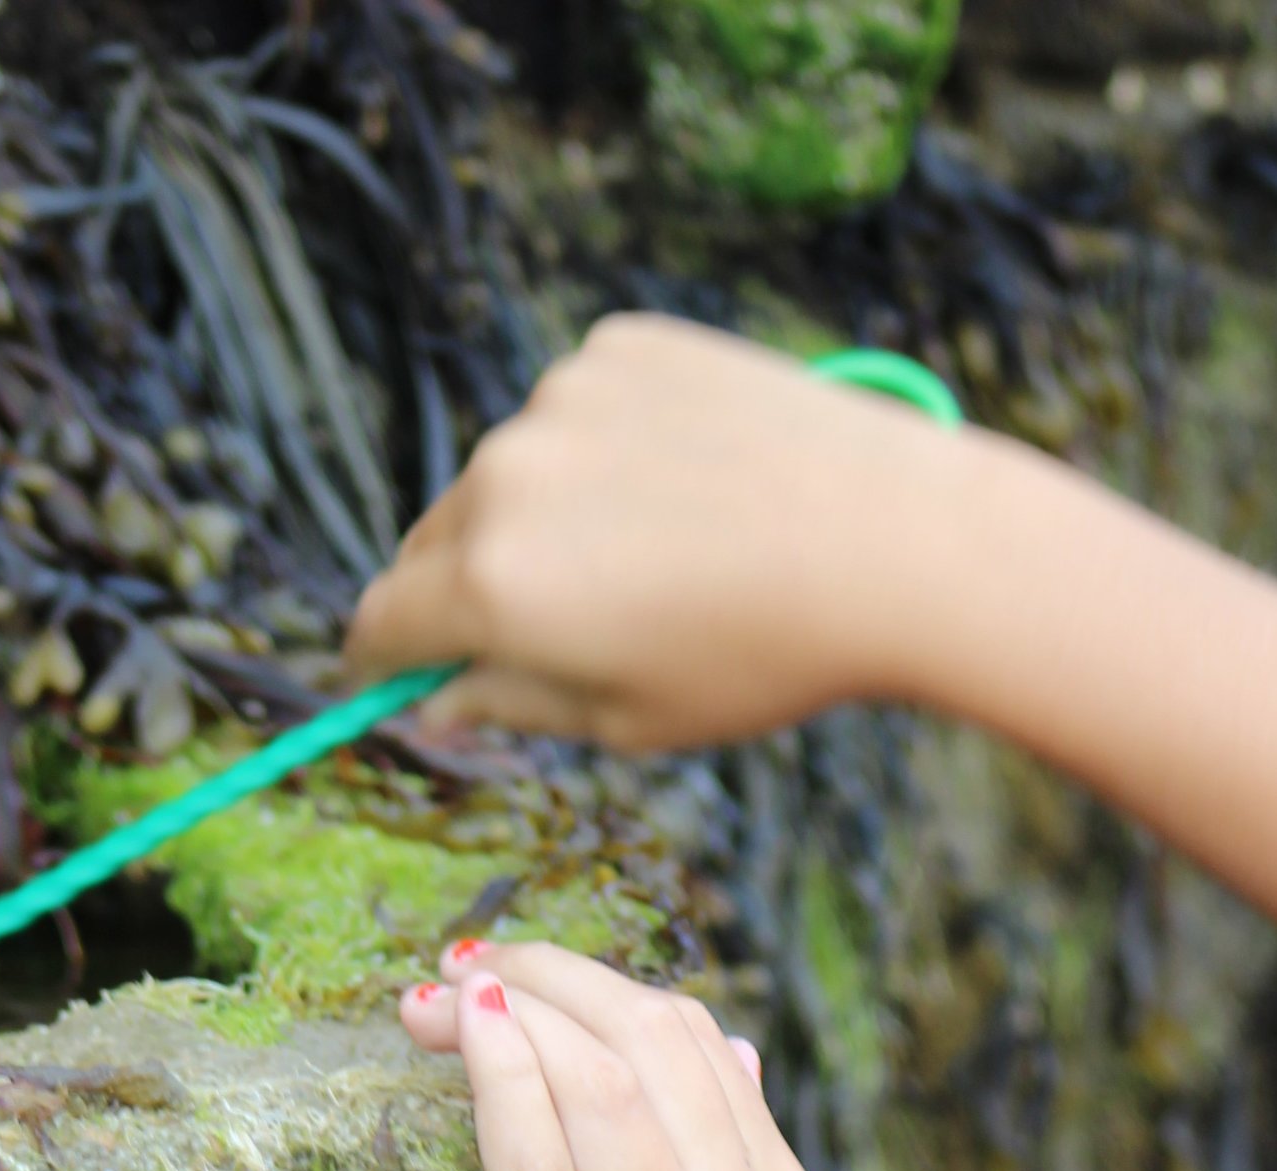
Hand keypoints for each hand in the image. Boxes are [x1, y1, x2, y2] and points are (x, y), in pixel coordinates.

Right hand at [344, 313, 967, 747]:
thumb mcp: (632, 718)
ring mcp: (560, 398)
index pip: (382, 622)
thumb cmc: (765, 654)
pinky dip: (601, 450)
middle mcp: (505, 476)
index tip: (397, 678)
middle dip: (461, 593)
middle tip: (546, 632)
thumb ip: (514, 707)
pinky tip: (687, 487)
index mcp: (493, 586)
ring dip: (539, 515)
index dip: (382, 663)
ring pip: (509, 473)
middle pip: (434, 543)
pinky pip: (576, 411)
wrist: (894, 540)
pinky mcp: (620, 347)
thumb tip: (437, 705)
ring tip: (651, 557)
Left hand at [400, 945, 834, 1170]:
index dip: (603, 992)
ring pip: (591, 1080)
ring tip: (435, 997)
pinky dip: (495, 1076)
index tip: (524, 985)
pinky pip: (531, 1159)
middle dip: (549, 978)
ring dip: (506, 1011)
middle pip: (646, 1041)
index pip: (700, 1049)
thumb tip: (731, 1053)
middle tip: (467, 967)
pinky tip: (460, 1038)